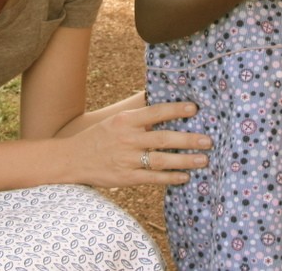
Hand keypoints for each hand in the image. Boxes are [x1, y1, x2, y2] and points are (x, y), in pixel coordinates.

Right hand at [70, 102, 210, 187]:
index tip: (194, 109)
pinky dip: (170, 178)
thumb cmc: (100, 136)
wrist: (73, 159)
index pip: (154, 112)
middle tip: (208, 140)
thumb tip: (162, 103)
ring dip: (185, 161)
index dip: (175, 110)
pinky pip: (153, 178)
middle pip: (163, 138)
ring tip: (203, 160)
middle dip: (188, 139)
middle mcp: (127, 139)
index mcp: (125, 120)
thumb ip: (138, 115)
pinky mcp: (126, 178)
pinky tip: (185, 177)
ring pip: (161, 160)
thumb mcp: (115, 120)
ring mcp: (127, 159)